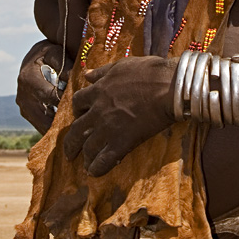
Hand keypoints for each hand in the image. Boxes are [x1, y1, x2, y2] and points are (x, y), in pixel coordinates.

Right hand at [16, 40, 73, 134]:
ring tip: (77, 133)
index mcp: (28, 79)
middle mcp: (23, 96)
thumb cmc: (49, 53)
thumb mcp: (56, 53)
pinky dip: (54, 129)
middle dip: (63, 122)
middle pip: (45, 116)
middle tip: (81, 128)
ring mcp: (24, 107)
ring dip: (58, 130)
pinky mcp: (27, 113)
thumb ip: (65, 65)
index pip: (50, 96)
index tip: (83, 109)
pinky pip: (41, 125)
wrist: (35, 58)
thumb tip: (74, 79)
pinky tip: (69, 132)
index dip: (66, 103)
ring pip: (42, 124)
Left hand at [63, 56, 176, 175]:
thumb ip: (101, 72)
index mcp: (98, 91)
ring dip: (85, 157)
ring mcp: (108, 128)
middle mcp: (98, 111)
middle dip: (71, 143)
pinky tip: (95, 172)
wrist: (168, 87)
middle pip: (76, 130)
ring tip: (85, 163)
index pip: (77, 102)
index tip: (80, 115)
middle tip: (70, 152)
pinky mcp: (122, 142)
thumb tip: (86, 74)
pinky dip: (97, 168)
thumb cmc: (148, 72)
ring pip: (88, 148)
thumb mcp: (121, 66)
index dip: (77, 110)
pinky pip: (104, 161)